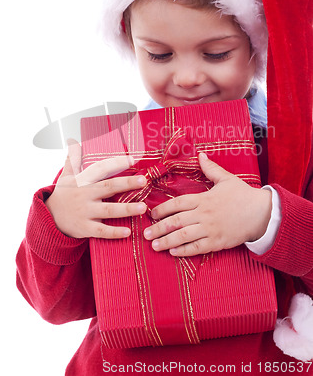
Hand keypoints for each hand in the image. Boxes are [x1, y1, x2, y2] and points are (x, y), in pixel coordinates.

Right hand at [46, 139, 146, 238]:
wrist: (48, 218)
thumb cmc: (63, 195)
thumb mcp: (66, 176)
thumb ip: (73, 159)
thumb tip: (73, 141)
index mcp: (83, 181)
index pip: (101, 169)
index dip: (116, 163)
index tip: (132, 159)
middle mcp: (85, 195)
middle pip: (108, 187)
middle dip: (126, 184)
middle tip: (143, 180)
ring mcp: (85, 212)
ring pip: (108, 210)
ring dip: (126, 209)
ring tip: (143, 207)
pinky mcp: (85, 228)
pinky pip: (102, 230)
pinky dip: (114, 232)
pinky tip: (128, 232)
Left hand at [143, 153, 271, 255]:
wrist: (262, 213)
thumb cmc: (243, 195)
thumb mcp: (226, 179)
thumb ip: (210, 169)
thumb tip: (200, 154)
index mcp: (203, 198)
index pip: (177, 203)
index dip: (162, 209)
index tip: (151, 214)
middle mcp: (204, 214)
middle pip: (176, 221)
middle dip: (158, 228)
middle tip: (145, 233)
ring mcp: (210, 229)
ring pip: (183, 236)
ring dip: (167, 241)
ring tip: (154, 245)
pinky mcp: (217, 242)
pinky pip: (197, 248)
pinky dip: (184, 251)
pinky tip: (173, 252)